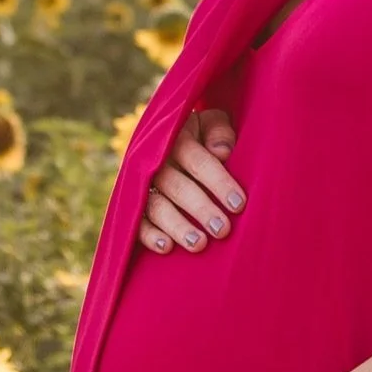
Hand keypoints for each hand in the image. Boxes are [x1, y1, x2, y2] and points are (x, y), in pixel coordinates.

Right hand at [141, 109, 244, 255]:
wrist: (167, 140)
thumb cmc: (201, 135)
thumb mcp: (211, 124)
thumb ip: (219, 131)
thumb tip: (222, 152)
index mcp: (175, 137)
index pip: (197, 159)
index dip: (218, 182)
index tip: (238, 204)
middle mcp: (155, 161)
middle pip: (176, 186)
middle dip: (200, 209)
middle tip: (222, 230)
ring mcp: (141, 184)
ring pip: (156, 206)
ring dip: (177, 226)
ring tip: (199, 244)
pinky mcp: (132, 205)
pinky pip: (136, 222)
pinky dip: (149, 235)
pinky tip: (166, 247)